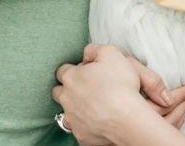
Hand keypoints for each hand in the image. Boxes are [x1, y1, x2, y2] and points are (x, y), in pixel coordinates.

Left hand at [52, 44, 184, 142]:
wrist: (126, 118)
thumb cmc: (120, 84)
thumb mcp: (110, 52)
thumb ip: (94, 49)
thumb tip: (87, 55)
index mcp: (71, 77)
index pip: (62, 71)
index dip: (74, 70)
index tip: (86, 72)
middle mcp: (67, 99)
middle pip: (58, 92)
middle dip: (67, 89)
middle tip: (86, 89)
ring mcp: (72, 119)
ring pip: (66, 112)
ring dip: (75, 109)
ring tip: (92, 107)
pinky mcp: (80, 135)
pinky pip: (78, 129)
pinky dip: (85, 125)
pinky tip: (97, 121)